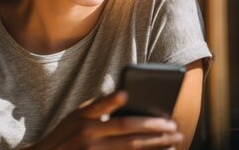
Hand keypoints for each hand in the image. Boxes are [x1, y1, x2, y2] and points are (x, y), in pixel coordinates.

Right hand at [26, 91, 182, 149]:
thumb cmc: (64, 135)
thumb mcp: (74, 116)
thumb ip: (97, 106)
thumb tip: (123, 94)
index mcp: (83, 119)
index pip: (108, 112)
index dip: (123, 107)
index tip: (137, 100)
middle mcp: (87, 136)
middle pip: (127, 132)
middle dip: (155, 130)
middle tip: (174, 128)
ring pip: (131, 148)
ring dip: (155, 146)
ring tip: (173, 143)